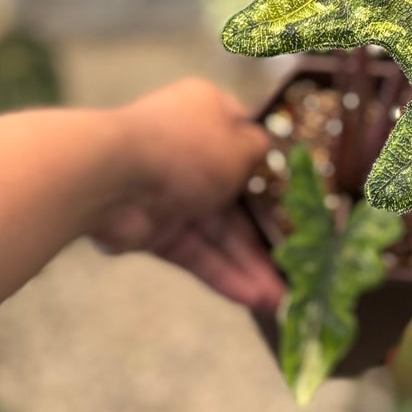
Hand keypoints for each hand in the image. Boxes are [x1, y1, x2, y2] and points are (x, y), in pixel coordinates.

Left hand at [91, 78, 284, 313]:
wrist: (113, 177)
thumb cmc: (186, 148)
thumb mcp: (239, 144)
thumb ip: (259, 151)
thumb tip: (266, 151)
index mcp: (207, 114)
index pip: (244, 137)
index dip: (271, 165)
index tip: (298, 193)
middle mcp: (189, 150)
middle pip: (235, 194)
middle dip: (264, 230)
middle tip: (296, 261)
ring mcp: (170, 192)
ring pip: (216, 231)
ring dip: (247, 262)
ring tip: (280, 298)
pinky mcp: (154, 230)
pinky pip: (195, 252)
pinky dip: (221, 272)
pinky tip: (252, 298)